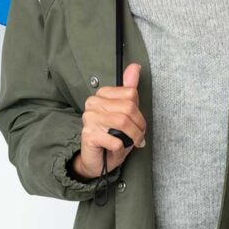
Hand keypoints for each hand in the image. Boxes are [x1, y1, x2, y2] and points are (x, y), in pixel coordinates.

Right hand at [71, 63, 146, 180]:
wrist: (96, 161)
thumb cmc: (111, 137)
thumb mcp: (124, 114)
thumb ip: (129, 90)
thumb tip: (136, 66)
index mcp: (102, 94)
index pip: (130, 95)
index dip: (139, 113)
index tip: (138, 125)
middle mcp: (93, 103)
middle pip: (129, 108)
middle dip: (138, 127)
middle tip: (138, 138)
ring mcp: (89, 118)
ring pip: (124, 123)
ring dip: (132, 138)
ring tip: (131, 144)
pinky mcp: (89, 134)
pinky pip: (116, 140)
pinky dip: (121, 150)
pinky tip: (115, 151)